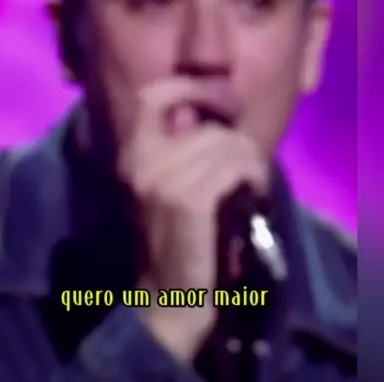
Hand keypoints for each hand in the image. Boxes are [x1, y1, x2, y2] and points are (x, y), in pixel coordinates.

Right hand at [118, 77, 268, 362]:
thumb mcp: (166, 184)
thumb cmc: (175, 238)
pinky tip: (252, 194)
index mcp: (131, 152)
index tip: (223, 101)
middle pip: (207, 125)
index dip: (192, 86)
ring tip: (249, 184)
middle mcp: (140, 160)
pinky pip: (233, 166)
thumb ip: (180, 145)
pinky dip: (253, 177)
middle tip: (246, 165)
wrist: (166, 298)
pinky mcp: (187, 200)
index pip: (152, 94)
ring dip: (249, 163)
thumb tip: (217, 114)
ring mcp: (161, 179)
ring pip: (226, 144)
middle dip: (237, 143)